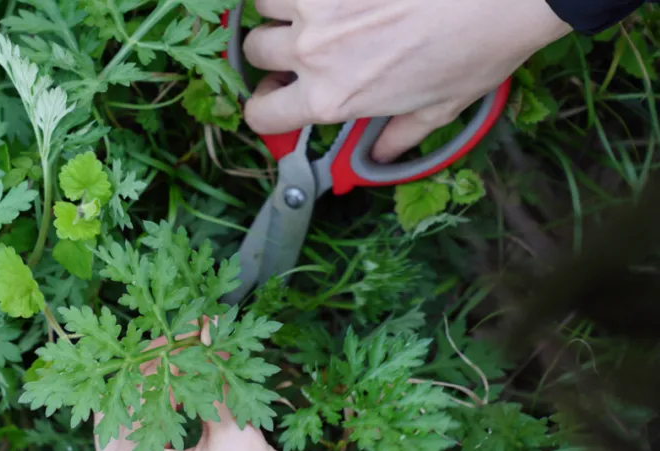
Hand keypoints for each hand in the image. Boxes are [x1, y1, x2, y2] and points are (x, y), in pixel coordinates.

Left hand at [94, 322, 343, 450]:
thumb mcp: (241, 439)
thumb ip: (213, 380)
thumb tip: (205, 330)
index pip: (130, 396)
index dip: (158, 358)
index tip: (185, 333)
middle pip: (116, 422)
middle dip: (148, 385)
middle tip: (180, 354)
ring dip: (151, 416)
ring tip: (183, 386)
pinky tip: (181, 429)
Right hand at [241, 0, 570, 160]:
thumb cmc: (479, 46)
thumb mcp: (442, 106)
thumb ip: (401, 134)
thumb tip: (384, 152)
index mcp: (332, 96)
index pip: (262, 114)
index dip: (264, 110)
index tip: (275, 99)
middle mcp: (313, 50)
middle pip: (254, 51)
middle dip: (273, 51)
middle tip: (301, 45)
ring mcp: (316, 0)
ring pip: (263, 3)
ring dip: (282, 7)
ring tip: (314, 8)